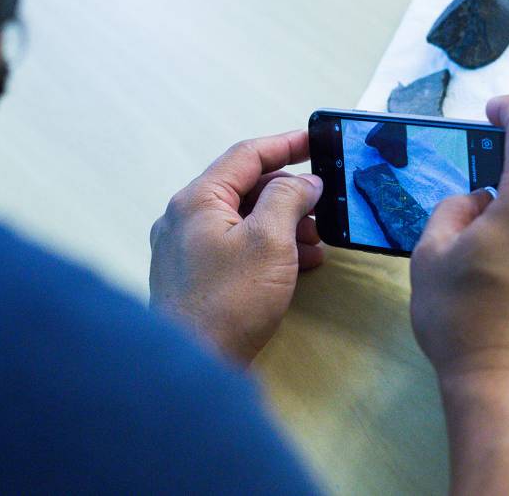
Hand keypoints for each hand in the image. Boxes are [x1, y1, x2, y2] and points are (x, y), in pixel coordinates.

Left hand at [149, 130, 323, 363]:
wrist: (194, 367)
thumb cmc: (229, 303)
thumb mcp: (270, 241)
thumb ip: (288, 199)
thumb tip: (303, 181)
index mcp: (197, 200)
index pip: (245, 155)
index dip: (285, 145)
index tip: (317, 142)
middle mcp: (184, 218)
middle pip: (244, 188)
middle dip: (289, 195)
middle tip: (324, 207)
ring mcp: (185, 249)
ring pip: (242, 220)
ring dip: (282, 225)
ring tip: (316, 244)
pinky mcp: (193, 277)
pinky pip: (235, 247)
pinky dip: (267, 249)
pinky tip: (297, 266)